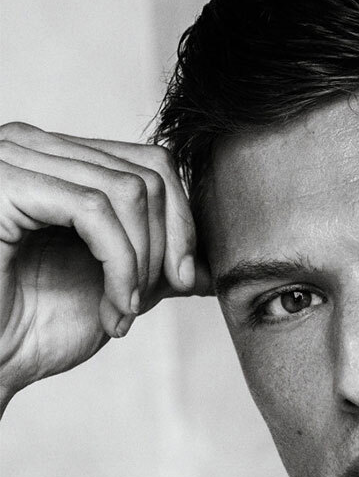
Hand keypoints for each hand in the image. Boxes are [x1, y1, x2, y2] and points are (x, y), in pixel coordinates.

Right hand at [0, 122, 209, 405]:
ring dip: (141, 264)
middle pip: (148, 171)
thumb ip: (159, 262)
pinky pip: (93, 210)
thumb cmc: (32, 330)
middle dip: (168, 246)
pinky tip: (114, 308)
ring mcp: (14, 157)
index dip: (182, 223)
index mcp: (58, 161)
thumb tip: (218, 262)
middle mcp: (32, 146)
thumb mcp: (116, 287)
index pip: (151, 163)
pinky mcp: (4, 184)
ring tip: (122, 312)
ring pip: (128, 190)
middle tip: (149, 302)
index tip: (183, 282)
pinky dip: (120, 266)